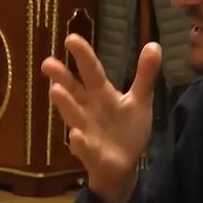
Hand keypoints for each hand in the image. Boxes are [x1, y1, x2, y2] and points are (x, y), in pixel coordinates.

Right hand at [41, 34, 161, 202]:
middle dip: (61, 77)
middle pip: (74, 90)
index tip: (70, 38)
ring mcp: (87, 131)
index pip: (91, 70)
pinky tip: (76, 136)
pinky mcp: (92, 153)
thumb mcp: (139, 100)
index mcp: (101, 94)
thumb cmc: (126, 128)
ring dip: (66, 104)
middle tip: (48, 62)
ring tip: (55, 90)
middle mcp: (89, 109)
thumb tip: (154, 44)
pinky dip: (80, 142)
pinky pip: (85, 147)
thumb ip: (145, 74)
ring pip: (73, 116)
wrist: (125, 164)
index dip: (83, 55)